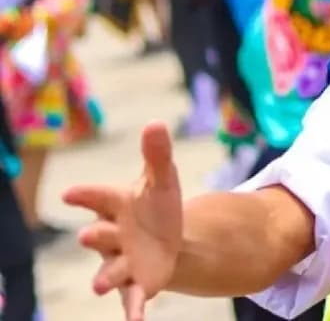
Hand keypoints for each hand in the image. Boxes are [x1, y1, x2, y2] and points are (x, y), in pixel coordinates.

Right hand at [63, 123, 182, 320]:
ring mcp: (121, 262)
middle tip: (88, 236)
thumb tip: (156, 123)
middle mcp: (111, 236)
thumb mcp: (162, 179)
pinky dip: (133, 312)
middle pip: (100, 236)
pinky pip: (132, 299)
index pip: (97, 197)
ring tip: (99, 287)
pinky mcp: (136, 283)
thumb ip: (157, 155)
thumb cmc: (155, 204)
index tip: (70, 194)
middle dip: (95, 237)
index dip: (84, 196)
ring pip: (110, 270)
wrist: (166, 238)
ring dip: (105, 278)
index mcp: (115, 206)